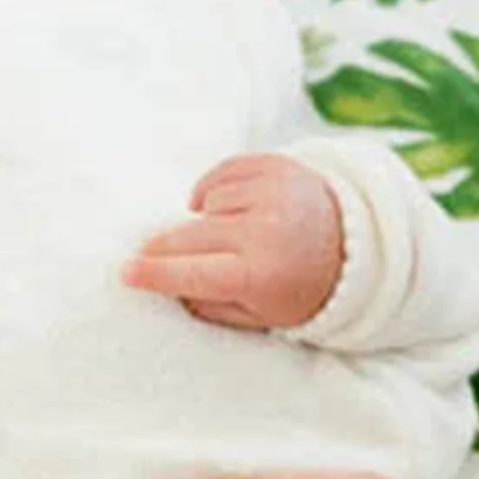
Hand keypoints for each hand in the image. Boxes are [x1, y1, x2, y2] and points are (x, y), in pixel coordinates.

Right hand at [123, 154, 343, 330]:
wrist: (351, 240)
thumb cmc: (295, 286)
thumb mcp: (258, 314)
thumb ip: (208, 304)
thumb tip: (163, 286)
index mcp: (260, 274)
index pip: (194, 273)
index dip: (155, 273)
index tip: (127, 273)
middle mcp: (264, 229)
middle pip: (187, 236)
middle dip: (164, 247)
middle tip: (153, 255)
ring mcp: (268, 191)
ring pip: (202, 206)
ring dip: (204, 221)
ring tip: (233, 234)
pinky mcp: (270, 164)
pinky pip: (217, 177)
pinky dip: (216, 194)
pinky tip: (237, 209)